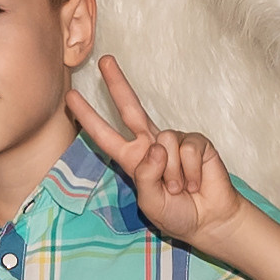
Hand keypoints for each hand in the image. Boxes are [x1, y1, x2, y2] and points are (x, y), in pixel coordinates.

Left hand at [69, 56, 242, 250]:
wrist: (208, 219)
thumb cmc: (176, 213)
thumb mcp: (151, 202)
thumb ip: (146, 176)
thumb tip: (156, 146)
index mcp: (133, 159)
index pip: (105, 135)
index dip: (88, 117)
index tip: (71, 97)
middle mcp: (151, 145)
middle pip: (130, 108)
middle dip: (118, 84)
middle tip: (105, 60)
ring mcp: (174, 141)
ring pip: (165, 143)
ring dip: (173, 173)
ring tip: (181, 189)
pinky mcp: (196, 142)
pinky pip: (187, 149)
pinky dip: (190, 170)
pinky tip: (196, 182)